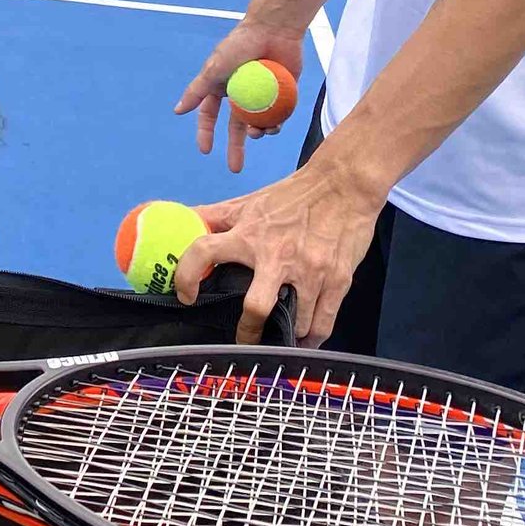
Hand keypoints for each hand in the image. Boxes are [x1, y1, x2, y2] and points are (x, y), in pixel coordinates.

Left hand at [172, 155, 385, 345]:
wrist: (343, 185)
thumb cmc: (293, 195)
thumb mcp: (248, 203)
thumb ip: (214, 217)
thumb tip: (181, 220)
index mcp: (249, 235)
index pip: (204, 252)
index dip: (187, 275)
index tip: (187, 295)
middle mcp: (277, 257)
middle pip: (256, 308)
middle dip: (247, 332)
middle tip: (243, 339)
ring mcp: (309, 272)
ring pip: (294, 323)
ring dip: (285, 335)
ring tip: (278, 337)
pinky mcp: (337, 280)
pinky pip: (322, 324)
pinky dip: (311, 339)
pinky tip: (303, 340)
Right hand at [174, 17, 305, 171]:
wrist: (274, 29)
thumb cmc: (240, 45)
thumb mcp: (213, 69)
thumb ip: (197, 91)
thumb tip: (177, 111)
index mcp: (221, 87)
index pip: (210, 115)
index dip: (206, 133)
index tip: (206, 150)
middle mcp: (241, 94)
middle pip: (236, 127)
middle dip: (235, 148)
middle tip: (235, 169)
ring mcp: (263, 95)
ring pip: (258, 124)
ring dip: (257, 134)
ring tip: (259, 134)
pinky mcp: (282, 94)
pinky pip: (278, 116)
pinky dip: (275, 124)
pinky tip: (274, 127)